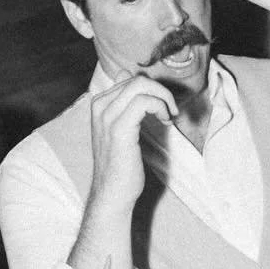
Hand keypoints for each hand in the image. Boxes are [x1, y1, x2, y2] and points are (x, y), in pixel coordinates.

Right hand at [87, 72, 177, 211]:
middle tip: (171, 110)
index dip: (151, 88)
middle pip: (136, 80)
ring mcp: (107, 117)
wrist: (112, 193)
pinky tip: (165, 120)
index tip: (162, 106)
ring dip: (163, 97)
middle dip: (160, 91)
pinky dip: (160, 106)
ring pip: (140, 86)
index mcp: (99, 104)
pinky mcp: (119, 129)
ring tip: (169, 115)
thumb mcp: (119, 128)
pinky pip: (144, 102)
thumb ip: (123, 104)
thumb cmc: (120, 164)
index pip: (129, 79)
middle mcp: (99, 107)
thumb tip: (127, 75)